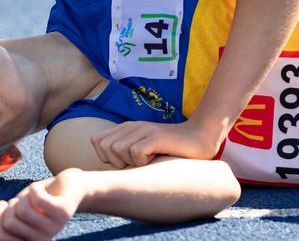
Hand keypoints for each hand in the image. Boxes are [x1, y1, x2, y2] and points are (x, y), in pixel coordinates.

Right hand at [0, 169, 85, 240]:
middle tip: (21, 200)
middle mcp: (42, 240)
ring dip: (23, 197)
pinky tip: (39, 188)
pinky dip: (34, 188)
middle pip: (9, 223)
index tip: (1, 206)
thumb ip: (0, 223)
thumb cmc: (40, 200)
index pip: (1, 238)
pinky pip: (38, 199)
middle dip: (10, 206)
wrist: (69, 187)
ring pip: (22, 210)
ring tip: (32, 196)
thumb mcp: (16, 211)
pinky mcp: (63, 212)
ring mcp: (54, 227)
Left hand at [90, 120, 219, 167]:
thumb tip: (107, 173)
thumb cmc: (171, 150)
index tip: (126, 162)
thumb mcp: (144, 150)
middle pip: (106, 148)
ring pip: (119, 150)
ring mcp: (145, 130)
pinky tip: (156, 159)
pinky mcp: (156, 136)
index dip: (106, 157)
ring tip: (149, 160)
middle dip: (117, 161)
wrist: (201, 138)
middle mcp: (133, 126)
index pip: (97, 142)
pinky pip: (136, 153)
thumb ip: (125, 154)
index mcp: (126, 128)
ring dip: (131, 162)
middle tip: (138, 163)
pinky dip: (143, 162)